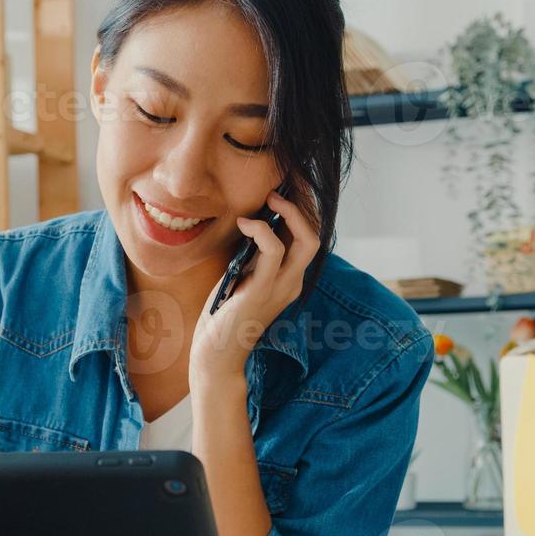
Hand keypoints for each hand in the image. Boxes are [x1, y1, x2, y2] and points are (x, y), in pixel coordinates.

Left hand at [189, 189, 320, 387]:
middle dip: (307, 203)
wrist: (216, 353)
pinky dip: (261, 230)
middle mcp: (294, 282)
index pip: (311, 237)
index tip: (291, 183)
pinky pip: (274, 250)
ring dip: (291, 212)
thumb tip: (256, 218)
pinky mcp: (262, 291)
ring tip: (270, 197)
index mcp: (291, 278)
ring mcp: (282, 287)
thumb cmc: (225, 313)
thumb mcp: (245, 275)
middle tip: (287, 181)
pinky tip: (245, 223)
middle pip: (318, 234)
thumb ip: (255, 253)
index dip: (306, 208)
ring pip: (307, 240)